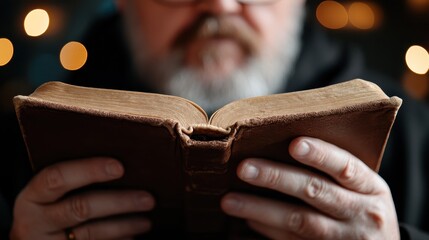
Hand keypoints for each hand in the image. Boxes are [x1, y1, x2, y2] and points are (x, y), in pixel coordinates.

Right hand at [10, 157, 154, 239]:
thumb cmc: (48, 211)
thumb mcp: (48, 197)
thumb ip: (72, 182)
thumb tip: (120, 167)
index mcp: (31, 198)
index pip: (56, 178)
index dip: (88, 170)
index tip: (119, 167)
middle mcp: (34, 222)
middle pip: (81, 208)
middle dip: (119, 202)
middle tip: (148, 199)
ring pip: (92, 233)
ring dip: (124, 226)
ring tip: (146, 221)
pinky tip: (132, 237)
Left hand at [221, 137, 399, 239]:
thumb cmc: (364, 211)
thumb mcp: (364, 191)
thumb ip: (335, 173)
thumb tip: (282, 148)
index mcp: (372, 189)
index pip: (346, 168)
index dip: (321, 155)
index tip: (294, 144)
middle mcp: (362, 214)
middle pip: (316, 192)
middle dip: (277, 178)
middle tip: (243, 168)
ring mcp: (344, 239)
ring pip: (299, 222)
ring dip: (261, 209)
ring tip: (230, 201)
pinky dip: (268, 230)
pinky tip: (248, 221)